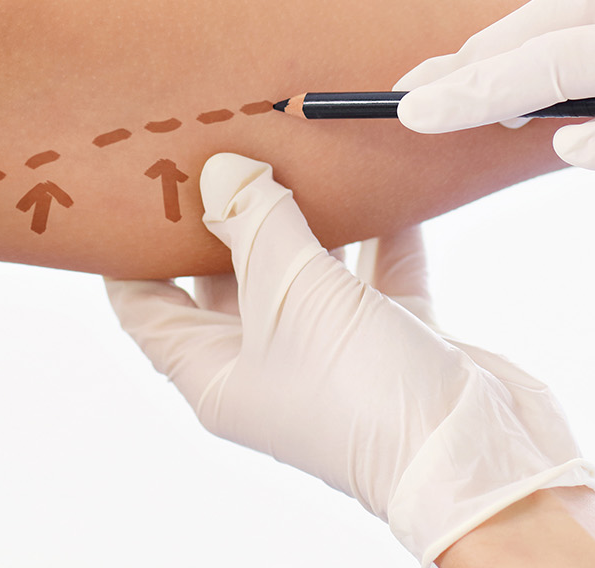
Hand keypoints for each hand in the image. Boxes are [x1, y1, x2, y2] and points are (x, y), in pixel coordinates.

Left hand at [107, 153, 594, 565]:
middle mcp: (266, 362)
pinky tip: (377, 179)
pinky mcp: (394, 336)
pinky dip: (377, 228)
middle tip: (209, 139)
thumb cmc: (363, 392)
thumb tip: (221, 171)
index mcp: (215, 372)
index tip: (121, 188)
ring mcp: (332, 349)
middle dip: (218, 213)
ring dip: (300, 212)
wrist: (473, 455)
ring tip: (288, 142)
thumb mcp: (291, 292)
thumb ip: (256, 221)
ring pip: (303, 265)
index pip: (145, 308)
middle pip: (223, 277)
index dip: (126, 253)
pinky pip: (377, 268)